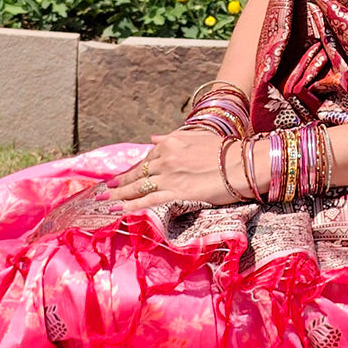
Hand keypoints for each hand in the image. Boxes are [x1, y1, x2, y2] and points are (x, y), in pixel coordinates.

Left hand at [99, 127, 238, 212]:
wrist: (242, 164)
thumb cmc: (226, 150)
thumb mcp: (196, 136)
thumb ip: (171, 138)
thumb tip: (152, 138)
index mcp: (171, 142)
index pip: (146, 159)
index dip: (132, 169)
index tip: (122, 176)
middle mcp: (166, 158)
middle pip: (137, 173)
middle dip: (120, 182)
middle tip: (105, 189)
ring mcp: (170, 176)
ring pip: (138, 187)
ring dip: (119, 195)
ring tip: (105, 200)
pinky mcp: (177, 193)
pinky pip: (148, 200)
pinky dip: (131, 205)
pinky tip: (118, 210)